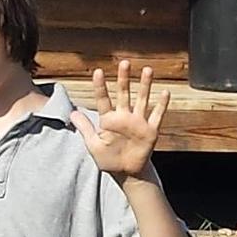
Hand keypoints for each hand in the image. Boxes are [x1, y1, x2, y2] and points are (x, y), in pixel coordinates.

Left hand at [70, 56, 168, 177]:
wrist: (126, 173)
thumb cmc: (108, 160)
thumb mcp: (93, 145)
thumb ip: (85, 128)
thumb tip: (71, 114)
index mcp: (109, 120)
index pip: (103, 99)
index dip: (100, 86)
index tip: (98, 72)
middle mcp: (124, 117)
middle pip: (124, 93)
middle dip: (124, 78)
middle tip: (125, 62)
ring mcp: (138, 123)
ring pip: (142, 99)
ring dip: (145, 85)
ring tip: (147, 70)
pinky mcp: (150, 131)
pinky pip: (157, 116)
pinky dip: (161, 105)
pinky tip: (165, 92)